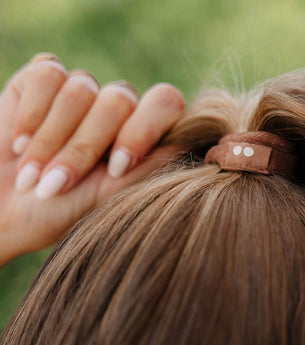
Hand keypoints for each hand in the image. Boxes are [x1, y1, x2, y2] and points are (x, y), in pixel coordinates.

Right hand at [0, 53, 184, 263]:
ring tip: (33, 175)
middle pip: (120, 98)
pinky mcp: (42, 79)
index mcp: (139, 136)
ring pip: (81, 87)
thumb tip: (189, 141)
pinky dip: (30, 115)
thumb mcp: (108, 198)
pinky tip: (17, 146)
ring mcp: (81, 92)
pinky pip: (47, 73)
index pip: (165, 103)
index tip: (116, 169)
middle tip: (58, 185)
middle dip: (83, 147)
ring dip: (50, 139)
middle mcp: (116, 111)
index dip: (142, 130)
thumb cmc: (57, 213)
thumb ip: (149, 167)